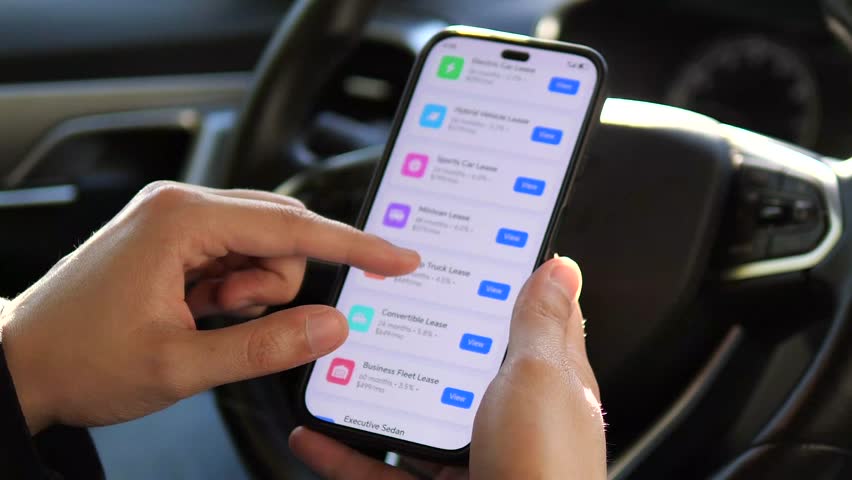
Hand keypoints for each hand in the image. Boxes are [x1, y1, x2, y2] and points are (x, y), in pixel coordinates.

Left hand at [0, 181, 419, 433]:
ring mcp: (177, 221)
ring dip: (251, 292)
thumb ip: (266, 346)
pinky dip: (233, 291)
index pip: (294, 228)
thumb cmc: (80, 359)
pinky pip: (237, 259)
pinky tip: (197, 311)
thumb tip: (331, 326)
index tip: (399, 257)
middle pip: (281, 236)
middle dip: (274, 285)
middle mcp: (182, 206)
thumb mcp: (180, 365)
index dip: (355, 246)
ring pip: (263, 249)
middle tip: (227, 318)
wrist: (20, 365)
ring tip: (203, 319)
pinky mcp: (175, 240)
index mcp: (183, 220)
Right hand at [289, 257, 605, 478]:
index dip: (497, 285)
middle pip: (456, 367)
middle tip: (377, 308)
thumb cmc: (545, 472)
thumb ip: (541, 324)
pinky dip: (344, 456)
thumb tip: (559, 269)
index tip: (458, 257)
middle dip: (419, 340)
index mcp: (547, 383)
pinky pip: (382, 471)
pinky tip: (313, 437)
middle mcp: (513, 419)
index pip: (525, 321)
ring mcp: (475, 459)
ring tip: (336, 366)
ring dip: (372, 397)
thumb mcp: (541, 378)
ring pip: (413, 419)